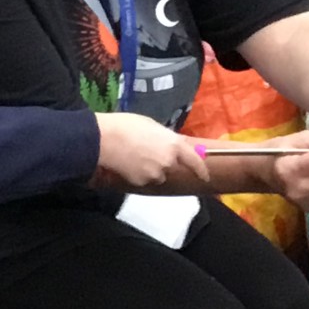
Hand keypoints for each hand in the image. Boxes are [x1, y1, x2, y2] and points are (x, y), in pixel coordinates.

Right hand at [93, 113, 209, 187]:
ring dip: (151, 169)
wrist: (103, 139)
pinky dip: (139, 174)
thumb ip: (166, 138)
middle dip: (164, 162)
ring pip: (158, 175)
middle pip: (172, 167)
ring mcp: (155, 174)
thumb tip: (171, 145)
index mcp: (174, 144)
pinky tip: (127, 162)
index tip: (205, 177)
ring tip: (134, 155)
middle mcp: (168, 161)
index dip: (201, 170)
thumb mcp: (151, 125)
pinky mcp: (141, 182)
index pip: (194, 161)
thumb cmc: (126, 125)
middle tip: (147, 151)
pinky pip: (144, 180)